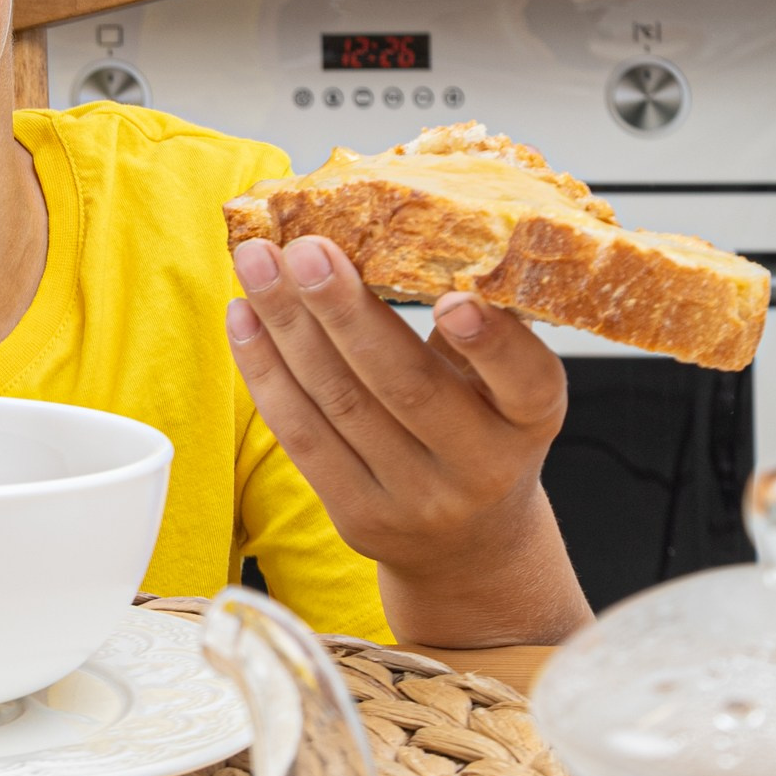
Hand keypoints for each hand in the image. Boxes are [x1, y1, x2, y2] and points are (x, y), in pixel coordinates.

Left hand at [227, 234, 589, 646]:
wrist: (470, 546)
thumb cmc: (483, 432)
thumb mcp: (509, 386)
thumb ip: (480, 328)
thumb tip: (411, 228)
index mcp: (531, 419)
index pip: (526, 380)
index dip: (491, 341)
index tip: (455, 297)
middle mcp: (479, 465)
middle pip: (405, 386)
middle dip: (345, 311)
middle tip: (305, 248)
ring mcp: (415, 498)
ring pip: (340, 404)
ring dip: (288, 327)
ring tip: (256, 264)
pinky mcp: (357, 515)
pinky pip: (301, 436)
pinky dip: (266, 372)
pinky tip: (243, 318)